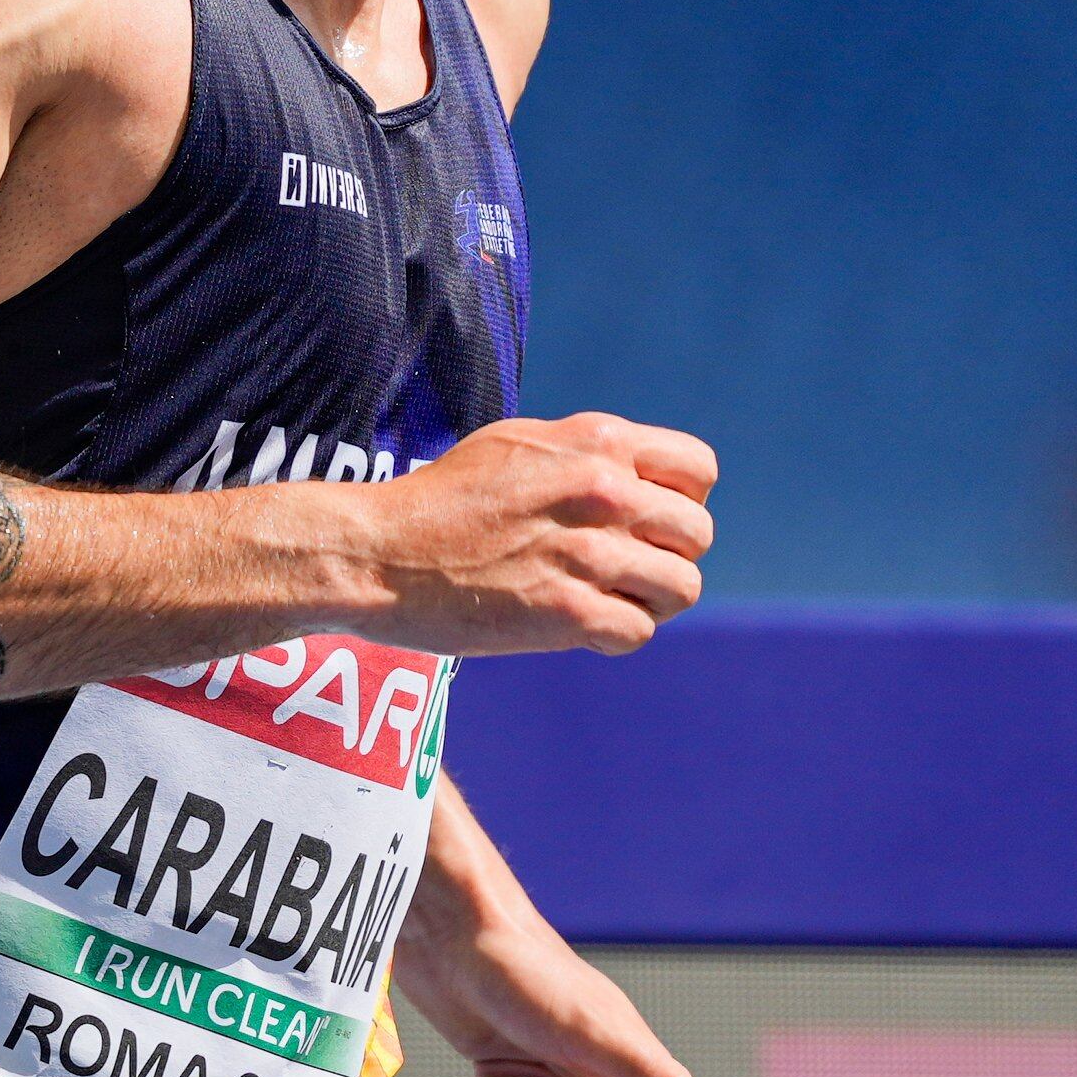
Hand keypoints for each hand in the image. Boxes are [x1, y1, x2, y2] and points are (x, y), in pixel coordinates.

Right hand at [367, 411, 714, 657]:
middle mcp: (600, 491)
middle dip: (670, 556)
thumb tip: (637, 477)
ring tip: (609, 600)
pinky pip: (638, 631)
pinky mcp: (567, 613)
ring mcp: (586, 553)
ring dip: (651, 601)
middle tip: (625, 570)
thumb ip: (585, 455)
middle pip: (697, 534)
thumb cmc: (439, 500)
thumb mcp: (518, 444)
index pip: (699, 471)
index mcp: (594, 442)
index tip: (645, 522)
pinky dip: (616, 635)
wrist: (377, 552)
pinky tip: (580, 627)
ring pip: (681, 587)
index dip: (681, 501)